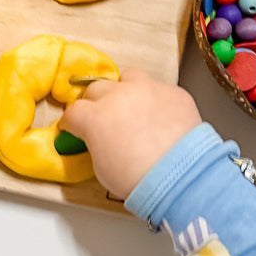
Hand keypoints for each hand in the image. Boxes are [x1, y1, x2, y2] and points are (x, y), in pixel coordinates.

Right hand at [58, 69, 201, 197]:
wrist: (182, 176)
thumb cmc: (138, 179)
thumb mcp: (102, 168)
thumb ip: (96, 144)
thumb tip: (100, 139)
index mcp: (95, 116)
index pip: (73, 111)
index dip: (73, 122)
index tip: (75, 128)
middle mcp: (119, 95)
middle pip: (96, 88)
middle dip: (96, 103)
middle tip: (104, 119)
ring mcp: (148, 89)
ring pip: (128, 77)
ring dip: (125, 90)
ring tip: (132, 107)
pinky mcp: (174, 93)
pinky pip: (159, 89)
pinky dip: (156, 101)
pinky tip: (161, 118)